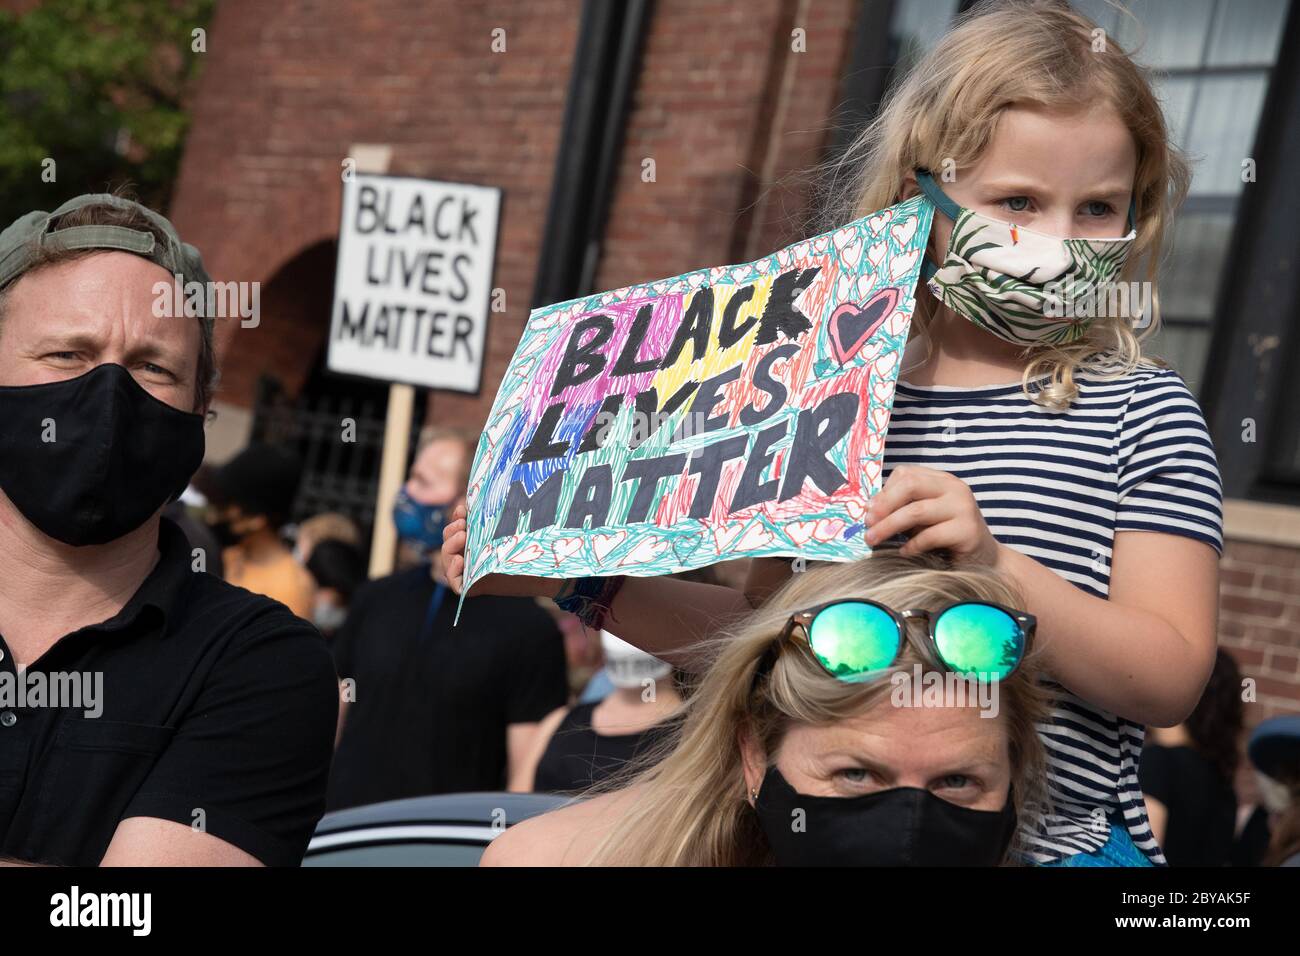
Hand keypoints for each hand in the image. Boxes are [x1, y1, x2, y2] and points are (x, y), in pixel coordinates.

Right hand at [441, 503, 562, 598]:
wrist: (541, 572)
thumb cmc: (527, 548)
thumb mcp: (506, 528)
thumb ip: (492, 517)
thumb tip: (477, 499)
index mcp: (475, 542)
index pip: (457, 528)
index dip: (456, 518)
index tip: (462, 509)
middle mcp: (470, 556)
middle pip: (449, 542)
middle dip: (452, 530)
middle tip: (462, 524)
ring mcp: (469, 572)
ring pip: (448, 559)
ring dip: (450, 546)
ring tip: (462, 537)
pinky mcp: (472, 587)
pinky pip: (455, 582)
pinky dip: (452, 571)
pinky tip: (459, 560)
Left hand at [864, 465, 999, 565]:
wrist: (986, 560)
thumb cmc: (947, 539)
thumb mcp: (922, 519)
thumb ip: (901, 509)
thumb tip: (868, 509)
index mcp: (942, 480)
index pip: (906, 474)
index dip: (883, 492)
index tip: (867, 512)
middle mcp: (955, 488)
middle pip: (910, 485)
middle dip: (883, 506)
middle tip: (867, 525)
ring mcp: (963, 507)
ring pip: (916, 511)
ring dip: (888, 527)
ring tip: (873, 540)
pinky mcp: (968, 530)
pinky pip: (930, 536)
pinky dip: (911, 545)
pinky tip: (904, 553)